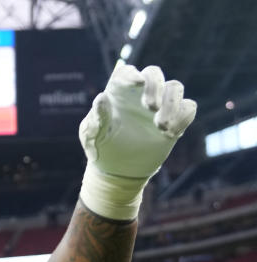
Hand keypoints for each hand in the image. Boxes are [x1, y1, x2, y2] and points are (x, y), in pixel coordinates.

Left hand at [78, 64, 196, 219]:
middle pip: (154, 74)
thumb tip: (101, 97)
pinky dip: (183, 117)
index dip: (132, 74)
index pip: (126, 72)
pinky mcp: (174, 119)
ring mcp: (160, 104)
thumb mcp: (94, 135)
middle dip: (155, 86)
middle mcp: (140, 94)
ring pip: (175, 88)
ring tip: (160, 126)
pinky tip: (170, 133)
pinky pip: (188, 108)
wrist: (117, 169)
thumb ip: (98, 117)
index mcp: (118, 93)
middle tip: (150, 107)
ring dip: (171, 103)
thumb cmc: (101, 147)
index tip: (137, 83)